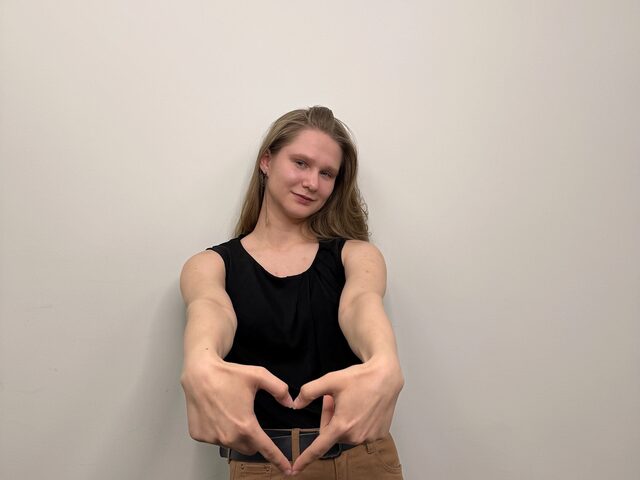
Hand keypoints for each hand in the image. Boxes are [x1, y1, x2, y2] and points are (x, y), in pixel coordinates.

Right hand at [180, 353, 294, 474]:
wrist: (200, 374)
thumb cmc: (227, 375)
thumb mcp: (259, 376)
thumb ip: (279, 389)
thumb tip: (290, 402)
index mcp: (245, 426)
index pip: (266, 449)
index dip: (278, 459)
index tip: (287, 469)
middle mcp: (228, 436)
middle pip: (249, 447)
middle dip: (253, 438)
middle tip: (247, 418)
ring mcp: (212, 438)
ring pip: (231, 444)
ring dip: (234, 434)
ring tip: (229, 411)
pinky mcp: (200, 436)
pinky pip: (215, 439)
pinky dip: (218, 430)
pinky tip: (216, 413)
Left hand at [291, 356, 403, 473]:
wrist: (386, 377)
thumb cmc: (360, 378)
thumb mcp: (330, 380)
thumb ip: (309, 392)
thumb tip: (296, 404)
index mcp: (342, 425)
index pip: (319, 447)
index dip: (305, 459)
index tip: (296, 469)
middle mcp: (356, 436)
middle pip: (332, 433)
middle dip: (330, 418)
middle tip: (334, 399)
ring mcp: (369, 437)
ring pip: (346, 433)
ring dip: (344, 421)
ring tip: (351, 401)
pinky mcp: (379, 435)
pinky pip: (360, 432)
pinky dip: (358, 422)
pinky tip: (363, 407)